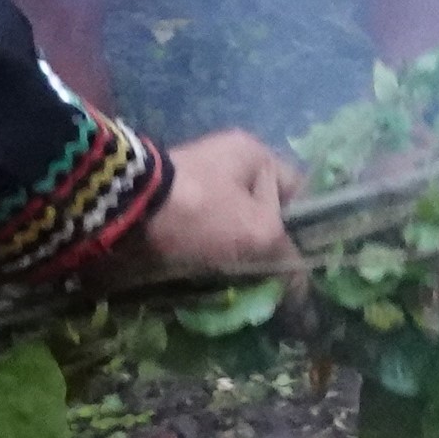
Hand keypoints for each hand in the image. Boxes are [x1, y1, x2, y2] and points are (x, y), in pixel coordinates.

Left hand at [137, 130, 300, 274]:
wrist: (130, 210)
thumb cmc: (204, 211)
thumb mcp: (257, 233)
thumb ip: (286, 254)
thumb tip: (303, 285)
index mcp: (256, 152)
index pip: (299, 188)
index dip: (308, 225)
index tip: (308, 260)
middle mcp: (229, 159)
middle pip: (265, 207)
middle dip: (272, 242)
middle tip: (280, 277)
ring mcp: (199, 179)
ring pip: (236, 221)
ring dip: (242, 250)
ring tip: (251, 282)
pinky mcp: (175, 201)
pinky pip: (209, 228)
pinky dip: (215, 250)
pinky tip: (221, 273)